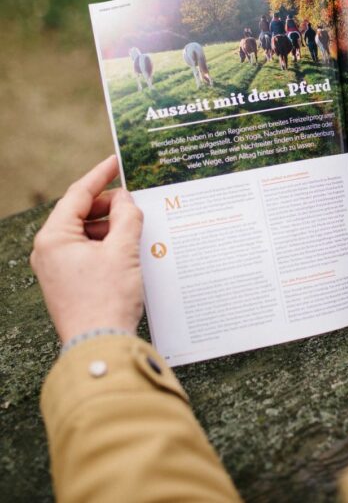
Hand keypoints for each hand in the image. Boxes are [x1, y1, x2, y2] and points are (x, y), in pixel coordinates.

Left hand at [30, 155, 143, 342]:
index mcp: (54, 238)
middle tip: (137, 202)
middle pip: (82, 213)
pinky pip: (90, 251)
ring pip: (87, 233)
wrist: (101, 345)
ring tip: (138, 228)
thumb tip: (127, 199)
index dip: (101, 175)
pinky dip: (109, 244)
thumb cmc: (107, 298)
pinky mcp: (70, 281)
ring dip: (112, 227)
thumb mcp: (123, 250)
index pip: (78, 195)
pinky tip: (131, 247)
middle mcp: (50, 251)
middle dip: (111, 206)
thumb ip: (127, 217)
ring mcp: (58, 268)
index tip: (117, 161)